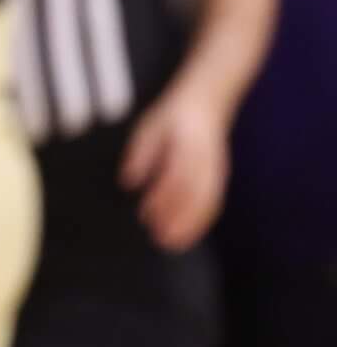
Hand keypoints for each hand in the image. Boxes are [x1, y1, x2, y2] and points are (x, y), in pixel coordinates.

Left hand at [119, 84, 229, 250]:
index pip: (176, 176)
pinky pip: (213, 202)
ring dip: (191, 226)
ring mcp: (216, 169)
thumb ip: (140, 154)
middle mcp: (205, 160)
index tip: (145, 216)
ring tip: (171, 243)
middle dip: (179, 220)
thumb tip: (128, 182)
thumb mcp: (149, 128)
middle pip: (194, 195)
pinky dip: (201, 221)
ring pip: (207, 203)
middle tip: (159, 239)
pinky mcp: (219, 177)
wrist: (205, 103)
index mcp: (186, 144)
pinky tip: (186, 234)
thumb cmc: (171, 117)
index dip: (162, 200)